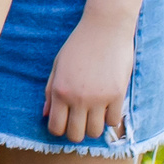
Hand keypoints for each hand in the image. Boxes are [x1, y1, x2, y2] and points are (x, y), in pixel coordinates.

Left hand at [42, 12, 134, 144]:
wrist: (105, 28)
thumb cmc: (78, 45)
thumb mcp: (58, 65)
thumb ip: (50, 91)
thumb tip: (45, 115)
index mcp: (60, 90)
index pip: (56, 128)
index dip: (59, 129)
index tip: (65, 122)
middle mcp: (77, 97)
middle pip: (76, 135)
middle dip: (77, 131)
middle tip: (80, 119)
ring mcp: (98, 98)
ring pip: (95, 133)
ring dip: (94, 126)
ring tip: (94, 112)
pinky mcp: (117, 95)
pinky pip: (113, 122)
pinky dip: (110, 117)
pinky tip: (108, 105)